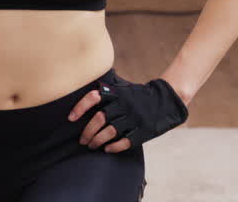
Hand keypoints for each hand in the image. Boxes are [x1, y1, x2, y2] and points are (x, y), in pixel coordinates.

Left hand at [68, 75, 187, 152]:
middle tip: (82, 141)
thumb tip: (83, 103)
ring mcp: (135, 117)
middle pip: (99, 119)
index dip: (80, 107)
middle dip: (88, 132)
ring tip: (92, 146)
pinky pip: (126, 141)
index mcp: (117, 93)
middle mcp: (125, 104)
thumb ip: (107, 93)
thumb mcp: (123, 89)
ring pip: (110, 131)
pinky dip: (114, 147)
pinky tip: (107, 149)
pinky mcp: (144, 130)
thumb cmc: (138, 96)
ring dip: (98, 141)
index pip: (93, 97)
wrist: (167, 100)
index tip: (71, 118)